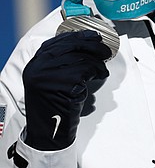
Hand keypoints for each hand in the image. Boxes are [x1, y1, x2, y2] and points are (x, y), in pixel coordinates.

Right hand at [23, 30, 110, 149]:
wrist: (48, 131)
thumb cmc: (53, 105)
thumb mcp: (50, 79)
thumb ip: (61, 61)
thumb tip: (87, 43)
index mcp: (35, 63)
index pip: (59, 41)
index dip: (79, 36)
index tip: (93, 36)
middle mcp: (38, 68)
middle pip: (73, 47)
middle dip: (94, 47)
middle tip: (106, 52)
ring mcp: (49, 77)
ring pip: (83, 60)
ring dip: (98, 66)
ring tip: (101, 72)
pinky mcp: (62, 86)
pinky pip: (86, 74)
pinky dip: (95, 76)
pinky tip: (95, 81)